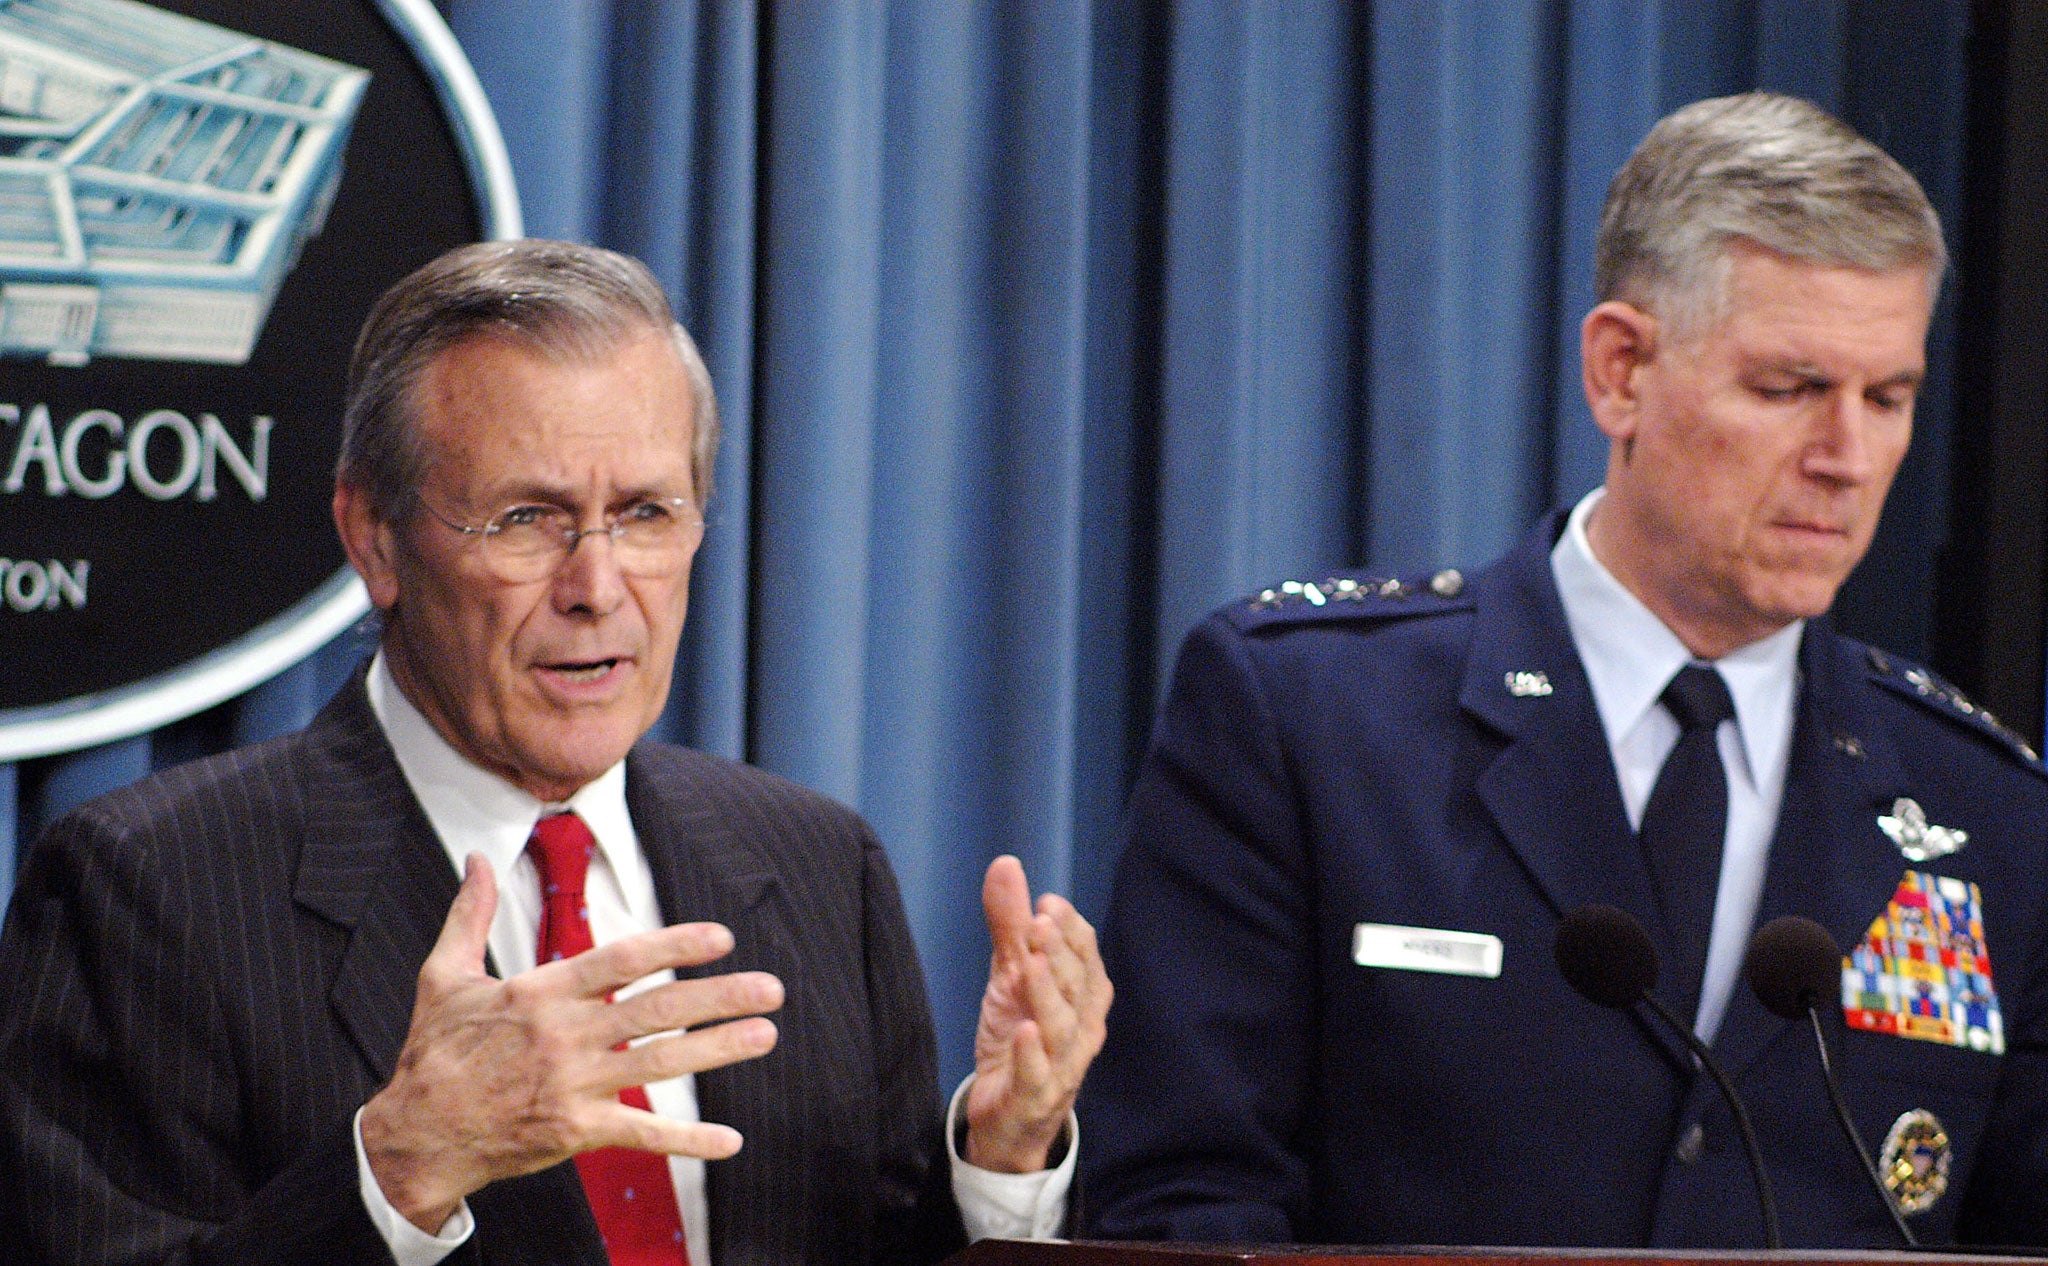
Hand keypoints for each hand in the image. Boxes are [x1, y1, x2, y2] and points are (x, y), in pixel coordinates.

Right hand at [359, 853, 783, 1230]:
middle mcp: (564, 1037)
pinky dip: (688, 1140)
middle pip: (656, 1011)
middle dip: (718, 997)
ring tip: (765, 1035)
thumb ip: (468, 914)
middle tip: (771, 989)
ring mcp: (573, 1086)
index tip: (722, 936)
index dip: (674, 946)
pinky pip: (641, 1134)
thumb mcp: (443, 976)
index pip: (621, 961)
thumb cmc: (433, 1051)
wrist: (415, 1134)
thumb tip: (478, 856)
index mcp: (539, 993)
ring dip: (718, 1050)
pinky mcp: (575, 1132)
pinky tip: (730, 1140)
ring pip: (660, 1064)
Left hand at [964, 855, 1110, 1171]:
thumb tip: (1006, 863)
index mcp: (1083, 995)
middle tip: (1038, 922)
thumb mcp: (1010, 976)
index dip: (1070, 930)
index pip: (1086, 955)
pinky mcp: (1036, 1096)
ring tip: (1029, 965)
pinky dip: (1034, 1055)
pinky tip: (1025, 1032)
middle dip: (1059, 953)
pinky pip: (1039, 1075)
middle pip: (1075, 986)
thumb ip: (1010, 924)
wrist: (1011, 1114)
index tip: (1046, 903)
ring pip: (1061, 1026)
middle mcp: (1081, 1027)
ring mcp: (1062, 1064)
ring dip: (1047, 994)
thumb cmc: (1020, 1035)